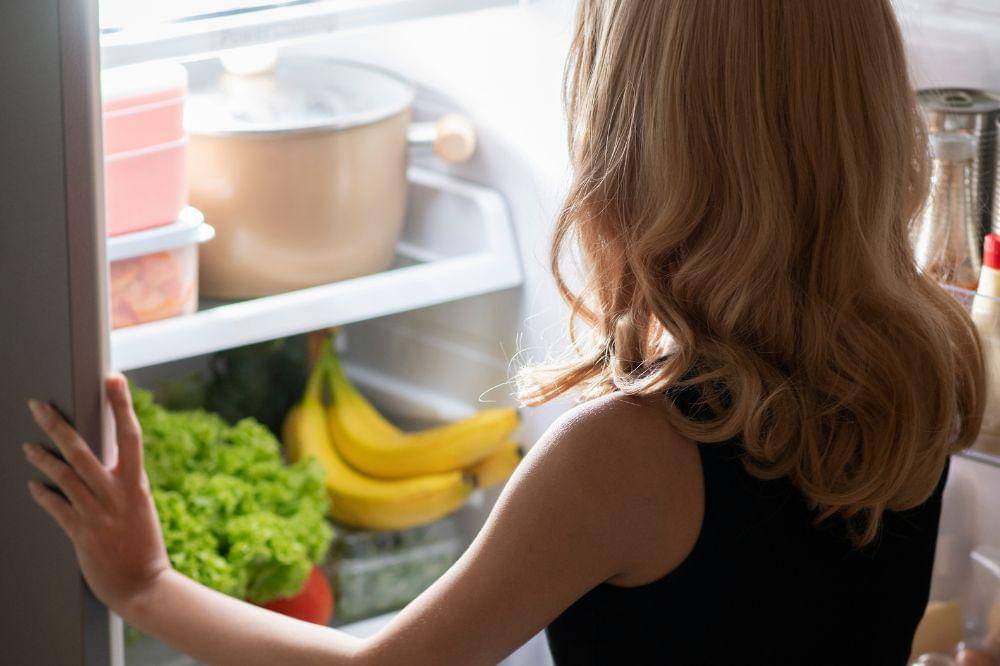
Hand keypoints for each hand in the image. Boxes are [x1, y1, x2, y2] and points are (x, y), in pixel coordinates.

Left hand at [24, 374, 170, 613]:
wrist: (143, 585)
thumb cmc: (142, 543)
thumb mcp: (140, 506)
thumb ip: (123, 483)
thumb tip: (105, 459)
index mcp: (136, 484)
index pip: (130, 435)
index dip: (122, 405)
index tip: (113, 378)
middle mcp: (116, 494)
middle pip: (82, 451)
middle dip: (56, 426)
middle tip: (38, 406)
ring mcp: (97, 514)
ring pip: (62, 476)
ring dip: (41, 458)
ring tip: (28, 447)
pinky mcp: (80, 534)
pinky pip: (55, 507)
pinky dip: (42, 493)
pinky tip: (33, 486)